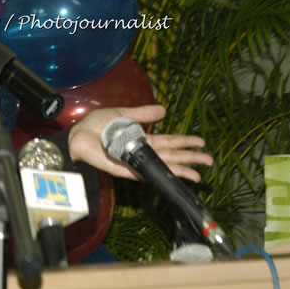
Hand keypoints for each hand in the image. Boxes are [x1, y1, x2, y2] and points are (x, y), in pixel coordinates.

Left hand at [67, 104, 212, 181]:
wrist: (79, 134)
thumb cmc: (97, 125)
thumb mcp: (124, 114)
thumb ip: (143, 114)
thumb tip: (164, 110)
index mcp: (142, 139)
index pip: (169, 141)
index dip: (185, 142)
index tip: (202, 142)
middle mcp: (142, 152)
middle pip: (172, 156)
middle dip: (190, 158)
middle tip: (209, 160)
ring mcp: (136, 162)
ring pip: (163, 166)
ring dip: (181, 170)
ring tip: (199, 174)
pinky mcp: (127, 170)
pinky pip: (147, 174)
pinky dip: (160, 176)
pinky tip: (172, 178)